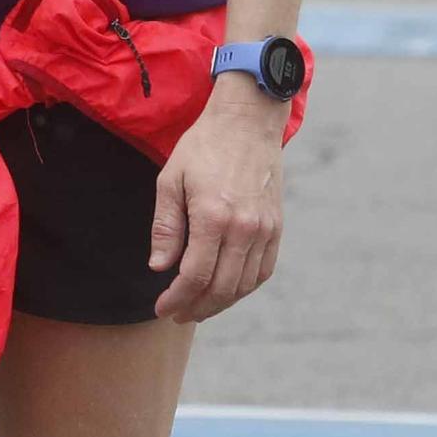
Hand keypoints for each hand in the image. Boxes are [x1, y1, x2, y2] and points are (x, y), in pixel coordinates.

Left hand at [151, 90, 285, 321]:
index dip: (177, 298)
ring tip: (198, 307)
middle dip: (196, 307)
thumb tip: (159, 267)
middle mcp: (244, 228)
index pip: (195, 275)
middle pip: (222, 288)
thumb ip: (166, 226)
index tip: (161, 308)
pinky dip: (244, 288)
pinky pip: (263, 271)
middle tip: (177, 314)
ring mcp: (264, 230)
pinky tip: (226, 291)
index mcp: (213, 216)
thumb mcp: (171, 178)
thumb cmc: (203, 147)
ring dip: (220, 304)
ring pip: (244, 285)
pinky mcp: (276, 228)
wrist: (246, 122)